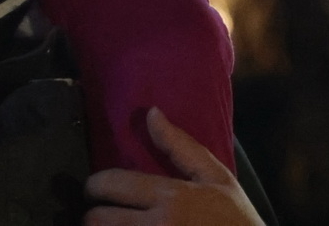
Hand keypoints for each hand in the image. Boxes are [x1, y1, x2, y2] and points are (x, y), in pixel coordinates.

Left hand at [84, 109, 262, 225]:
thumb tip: (152, 113)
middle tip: (99, 214)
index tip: (95, 189)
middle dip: (92, 215)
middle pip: (97, 220)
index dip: (94, 185)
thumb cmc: (236, 220)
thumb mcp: (216, 178)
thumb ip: (181, 146)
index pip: (111, 184)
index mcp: (171, 197)